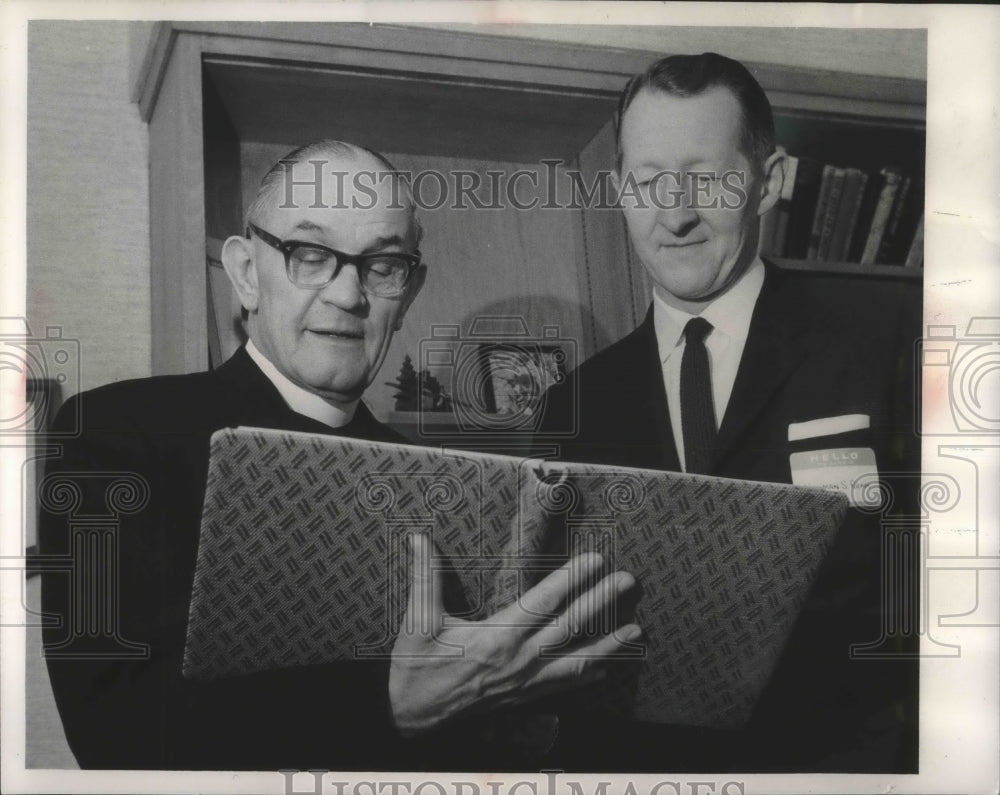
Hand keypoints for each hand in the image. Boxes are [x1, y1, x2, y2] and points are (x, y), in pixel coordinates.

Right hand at [389, 533, 640, 735]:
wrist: (410, 719)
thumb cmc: (415, 668)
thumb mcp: (418, 621)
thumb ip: (424, 577)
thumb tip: (418, 538)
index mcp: (495, 637)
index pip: (542, 602)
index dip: (571, 579)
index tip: (595, 559)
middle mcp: (518, 661)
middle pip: (570, 627)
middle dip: (602, 602)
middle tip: (628, 580)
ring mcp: (525, 683)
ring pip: (577, 662)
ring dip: (609, 645)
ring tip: (636, 629)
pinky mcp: (524, 699)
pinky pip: (564, 686)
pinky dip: (589, 675)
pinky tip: (607, 667)